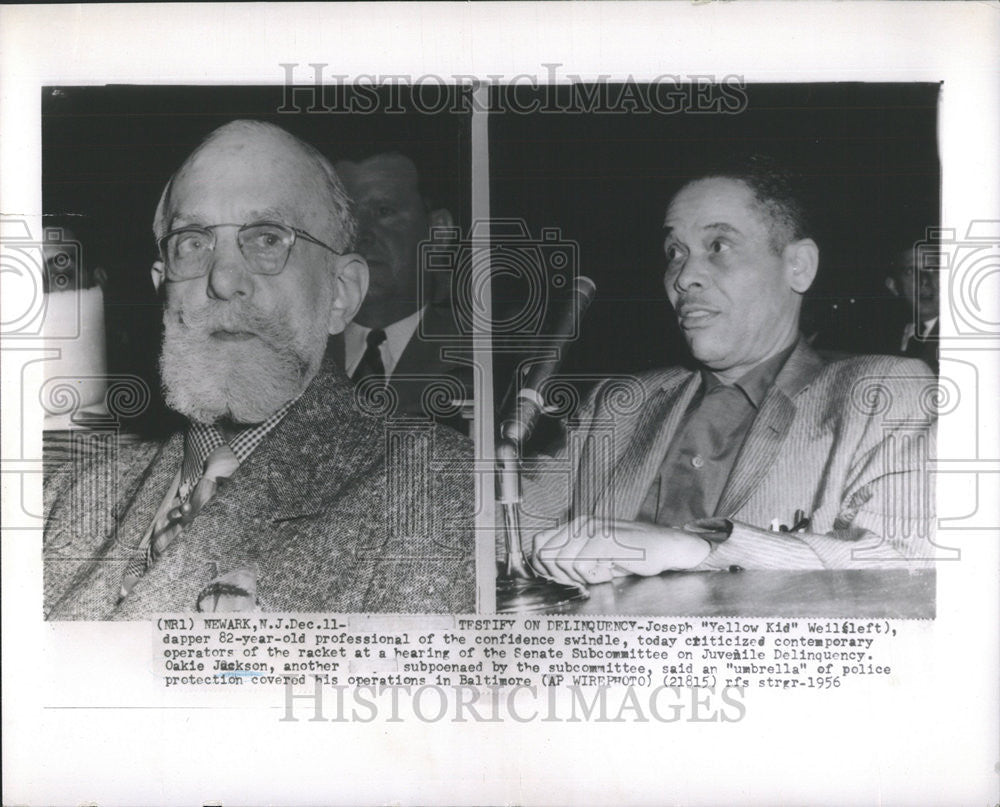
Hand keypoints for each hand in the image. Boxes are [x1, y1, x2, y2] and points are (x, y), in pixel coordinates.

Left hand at [530, 516, 712, 586]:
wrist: (667, 548)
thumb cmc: (634, 555)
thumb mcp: (597, 556)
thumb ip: (572, 556)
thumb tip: (545, 567)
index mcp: (576, 525)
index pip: (539, 544)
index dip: (545, 567)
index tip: (565, 578)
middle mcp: (581, 523)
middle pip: (546, 556)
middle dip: (561, 575)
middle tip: (586, 577)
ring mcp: (593, 529)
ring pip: (563, 562)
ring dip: (581, 576)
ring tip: (602, 572)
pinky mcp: (605, 539)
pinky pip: (582, 566)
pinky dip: (594, 576)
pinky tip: (610, 572)